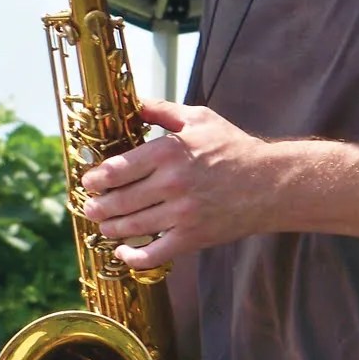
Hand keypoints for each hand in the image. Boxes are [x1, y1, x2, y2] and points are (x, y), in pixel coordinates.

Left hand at [79, 98, 270, 267]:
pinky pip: (155, 253)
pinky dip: (133, 257)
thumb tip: (133, 102)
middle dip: (97, 206)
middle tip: (89, 207)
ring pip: (132, 227)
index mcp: (169, 152)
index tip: (89, 182)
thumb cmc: (233, 147)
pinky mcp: (192, 237)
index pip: (118, 169)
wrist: (270, 183)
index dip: (96, 179)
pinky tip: (122, 252)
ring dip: (110, 227)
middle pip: (120, 200)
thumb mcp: (198, 118)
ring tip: (102, 224)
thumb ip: (162, 110)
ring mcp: (182, 214)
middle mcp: (172, 184)